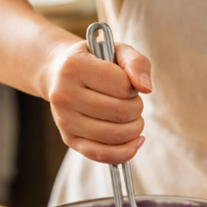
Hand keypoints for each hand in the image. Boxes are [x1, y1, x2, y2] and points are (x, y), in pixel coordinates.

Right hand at [45, 40, 152, 163]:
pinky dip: (125, 152)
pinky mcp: (68, 139)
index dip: (133, 87)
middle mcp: (64, 94)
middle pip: (120, 112)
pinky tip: (135, 141)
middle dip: (137, 108)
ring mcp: (64, 119)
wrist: (59, 74)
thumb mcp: (116, 51)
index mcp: (74, 67)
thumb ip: (136, 62)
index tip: (127, 84)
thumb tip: (146, 88)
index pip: (121, 85)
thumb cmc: (95, 61)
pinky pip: (102, 155)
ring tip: (133, 119)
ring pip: (114, 135)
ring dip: (135, 129)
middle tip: (133, 103)